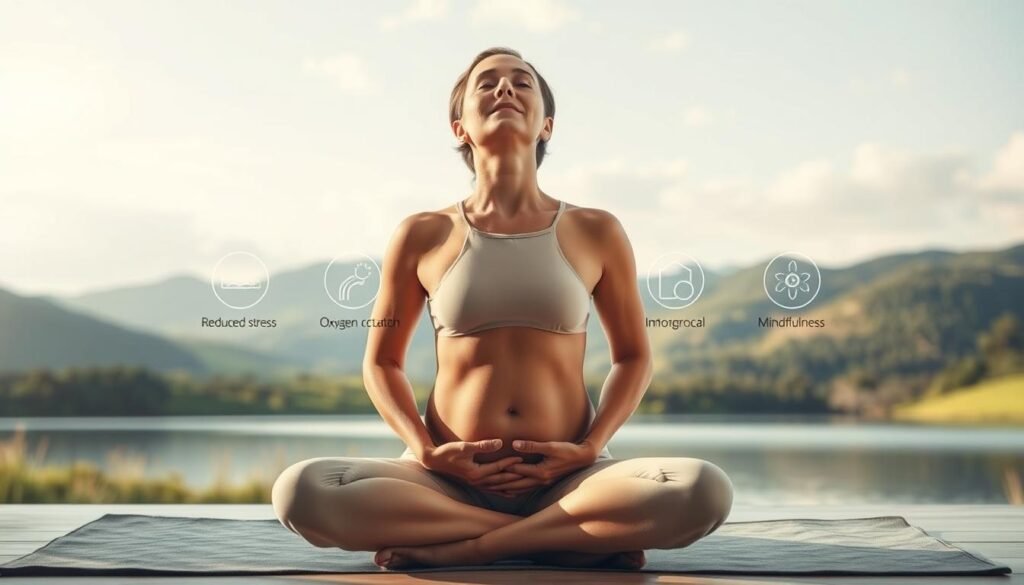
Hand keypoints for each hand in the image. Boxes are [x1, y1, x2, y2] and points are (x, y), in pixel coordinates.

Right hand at [419, 439, 523, 491]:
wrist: (433, 460)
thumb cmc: (447, 452)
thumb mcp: (464, 447)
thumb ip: (482, 446)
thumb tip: (500, 443)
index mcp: (475, 473)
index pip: (497, 469)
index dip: (509, 463)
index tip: (521, 458)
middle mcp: (476, 481)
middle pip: (500, 481)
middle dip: (514, 476)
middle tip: (528, 473)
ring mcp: (475, 484)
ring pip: (497, 487)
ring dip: (510, 486)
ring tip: (524, 485)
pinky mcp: (473, 482)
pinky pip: (491, 489)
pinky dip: (501, 490)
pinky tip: (509, 492)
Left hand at [481, 439, 600, 495]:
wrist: (583, 458)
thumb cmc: (568, 450)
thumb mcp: (550, 446)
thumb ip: (532, 446)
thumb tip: (514, 444)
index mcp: (540, 472)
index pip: (516, 472)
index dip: (501, 470)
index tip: (487, 469)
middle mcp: (540, 480)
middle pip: (515, 484)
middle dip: (500, 483)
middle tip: (484, 483)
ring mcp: (543, 482)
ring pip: (520, 489)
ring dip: (506, 488)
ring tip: (492, 488)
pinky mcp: (545, 481)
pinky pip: (527, 489)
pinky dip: (516, 490)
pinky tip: (509, 490)